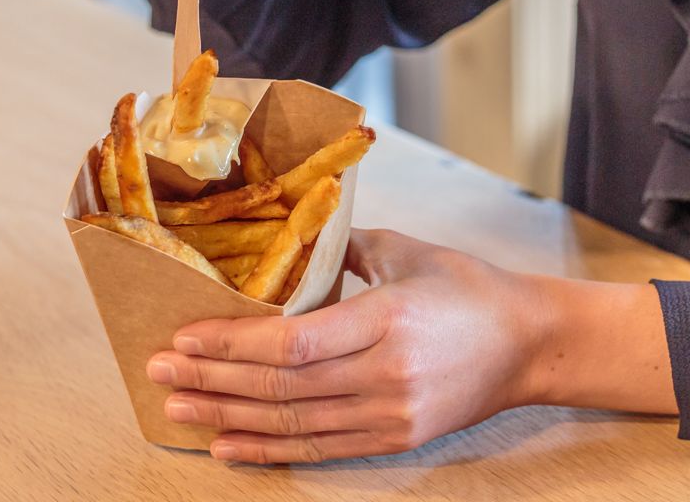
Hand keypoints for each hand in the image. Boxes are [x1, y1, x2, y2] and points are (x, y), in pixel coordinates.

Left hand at [145, 228, 550, 462]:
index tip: (185, 336)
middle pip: (282, 387)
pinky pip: (321, 450)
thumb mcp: (408, 252)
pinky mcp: (396, 439)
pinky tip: (228, 446)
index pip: (293, 343)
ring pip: (293, 423)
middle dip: (213, 380)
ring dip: (228, 418)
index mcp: (388, 319)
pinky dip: (269, 451)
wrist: (529, 345)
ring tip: (179, 409)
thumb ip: (344, 246)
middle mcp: (386, 374)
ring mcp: (392, 414)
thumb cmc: (469, 289)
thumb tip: (289, 238)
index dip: (232, 344)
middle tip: (160, 371)